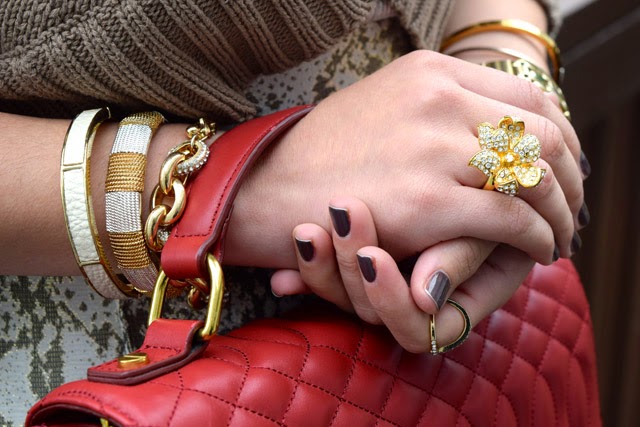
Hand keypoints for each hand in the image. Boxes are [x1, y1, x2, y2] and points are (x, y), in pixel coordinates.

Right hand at [226, 50, 583, 270]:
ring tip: (560, 230)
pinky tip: (539, 248)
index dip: (556, 134)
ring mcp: (431, 147)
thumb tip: (483, 127)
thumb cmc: (317, 156)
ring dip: (560, 207)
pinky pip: (510, 216)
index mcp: (428, 72)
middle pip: (541, 129)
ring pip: (534, 172)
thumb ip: (435, 111)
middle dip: (568, 172)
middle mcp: (436, 99)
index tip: (561, 166)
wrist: (263, 190)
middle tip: (569, 203)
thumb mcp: (381, 110)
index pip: (526, 95)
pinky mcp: (425, 201)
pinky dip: (537, 235)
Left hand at [271, 196, 533, 352]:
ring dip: (320, 269)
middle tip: (340, 215)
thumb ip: (463, 256)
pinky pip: (327, 274)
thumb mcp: (492, 218)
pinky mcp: (358, 263)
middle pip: (372, 311)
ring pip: (344, 295)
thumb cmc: (500, 193)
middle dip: (350, 269)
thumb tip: (425, 300)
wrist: (479, 162)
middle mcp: (414, 302)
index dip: (393, 301)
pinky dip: (305, 267)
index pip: (420, 330)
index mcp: (453, 305)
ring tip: (305, 232)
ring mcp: (385, 283)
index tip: (373, 256)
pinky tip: (281, 271)